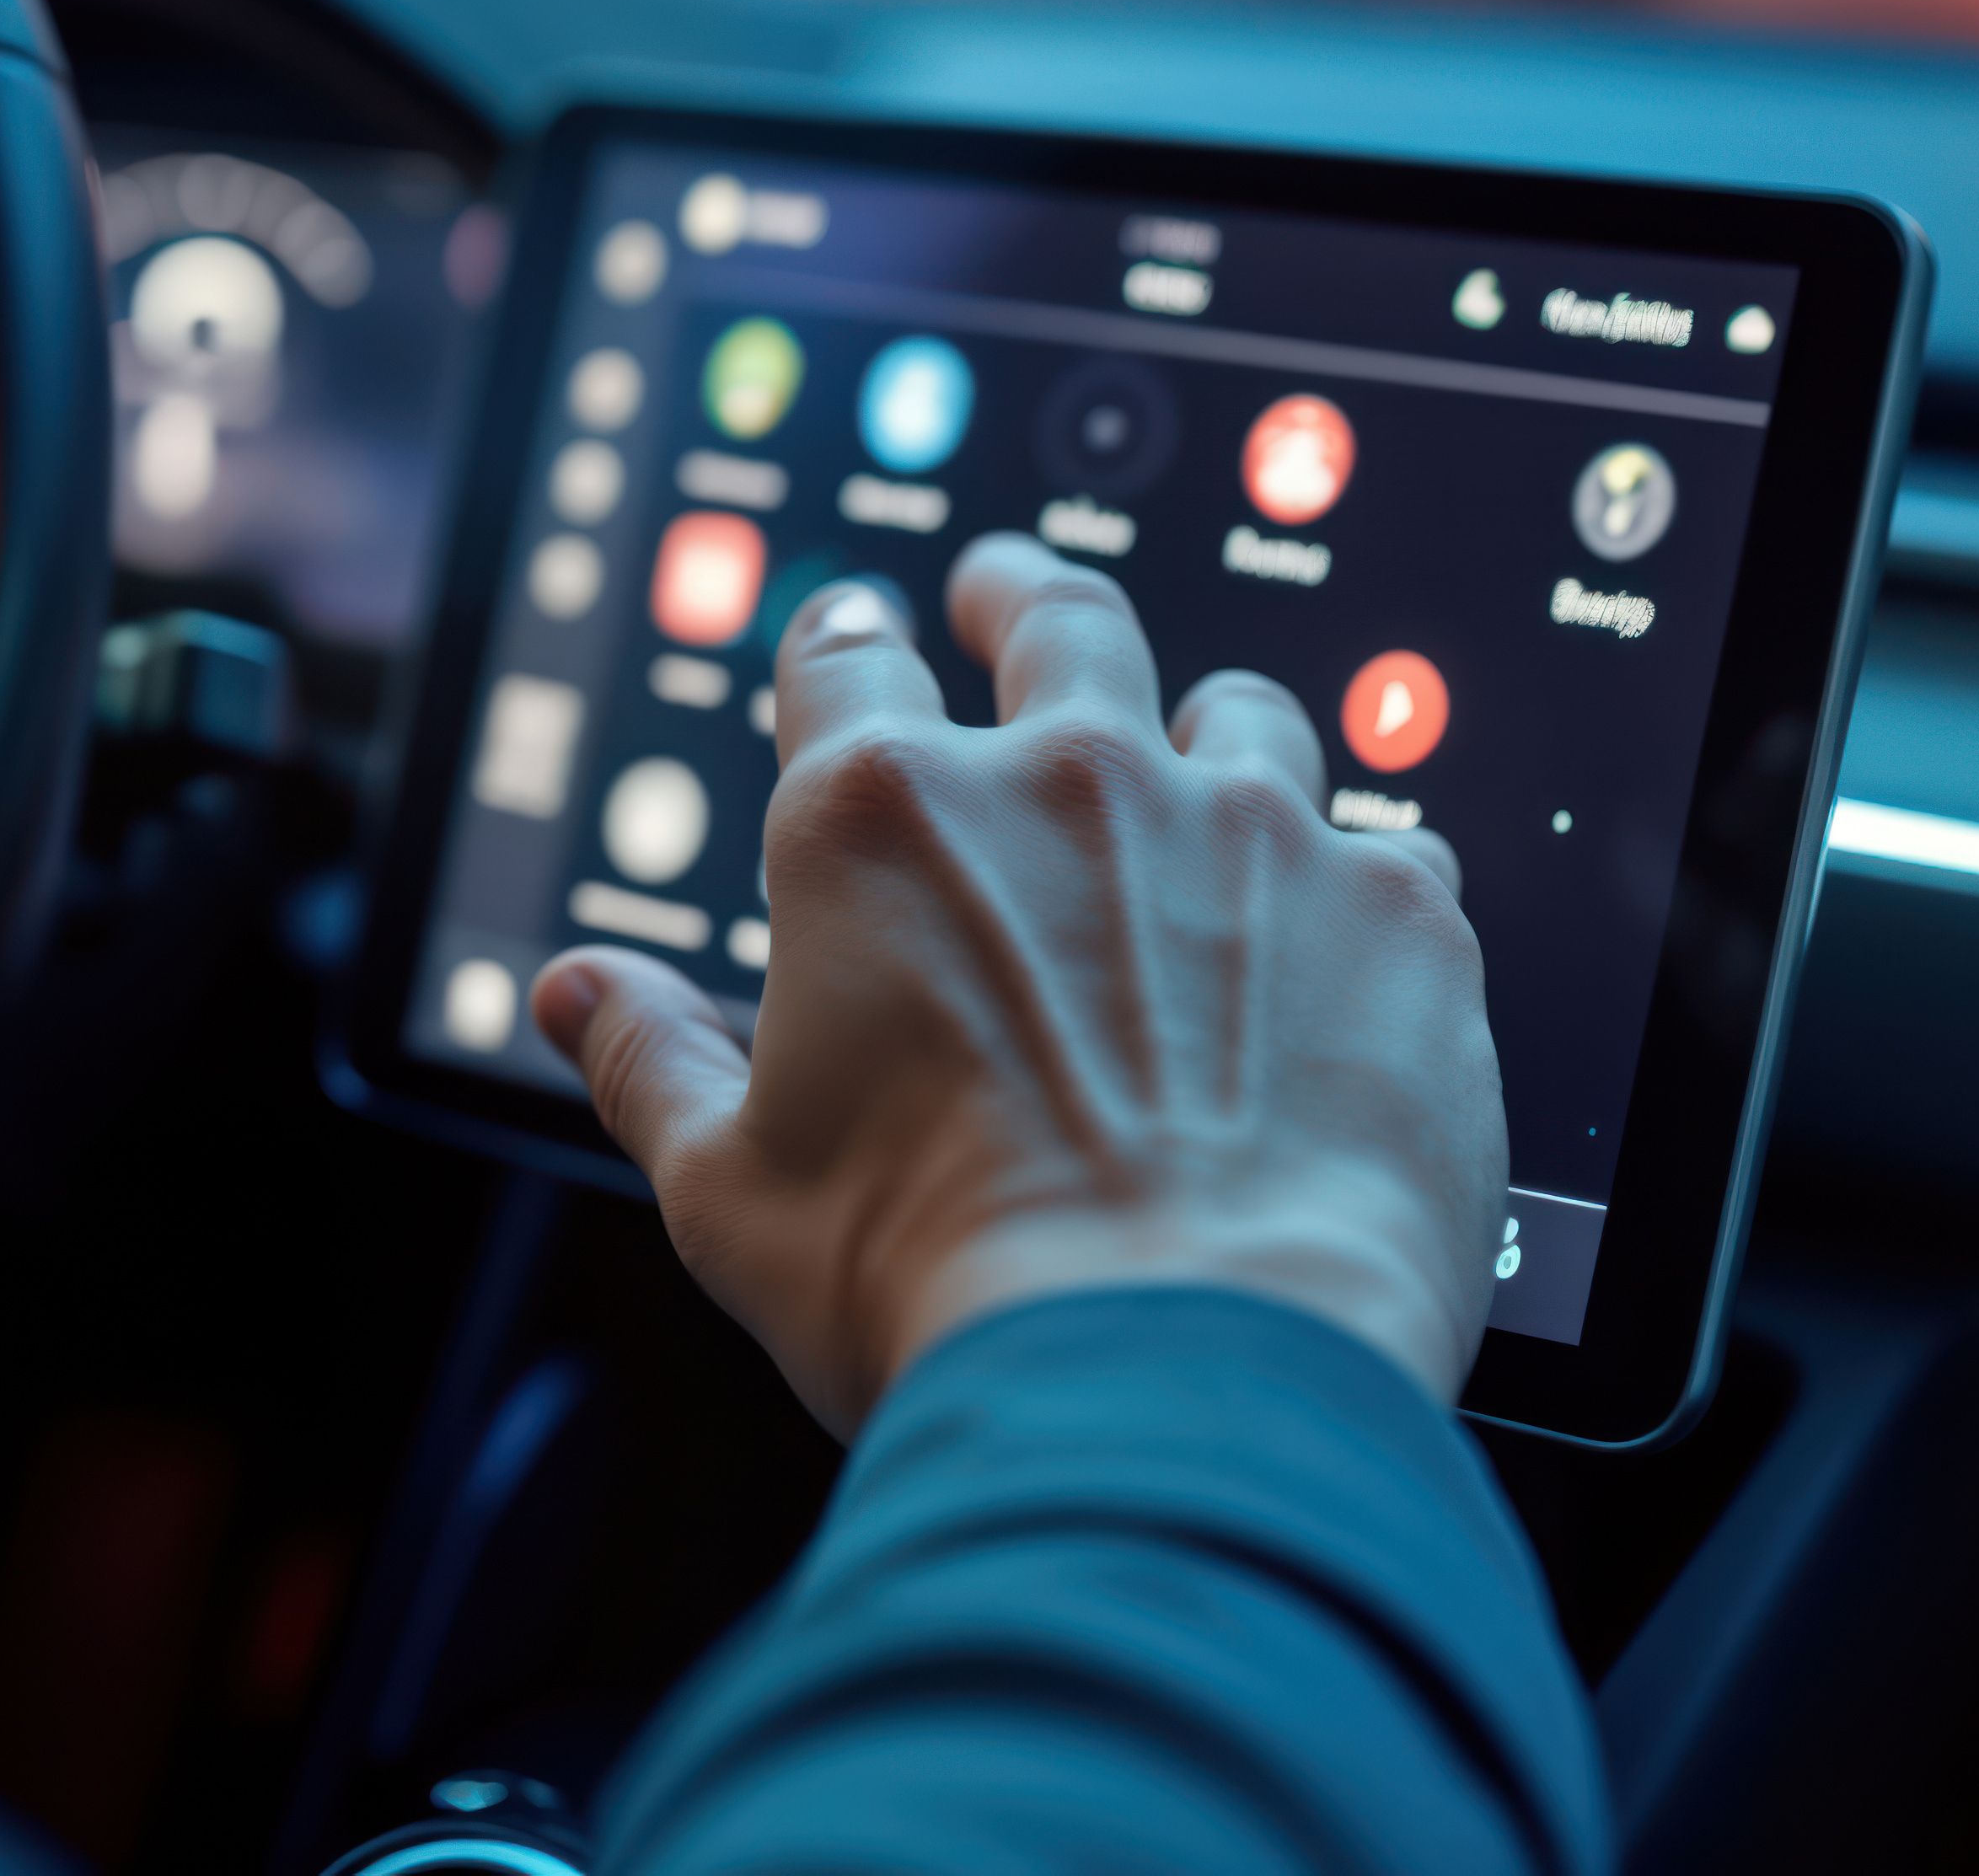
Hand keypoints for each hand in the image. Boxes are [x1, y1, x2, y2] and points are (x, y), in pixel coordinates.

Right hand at [531, 533, 1502, 1432]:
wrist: (1178, 1383)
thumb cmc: (936, 1292)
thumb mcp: (730, 1192)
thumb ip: (649, 1063)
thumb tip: (578, 995)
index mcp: (881, 824)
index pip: (844, 659)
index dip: (844, 645)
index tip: (855, 640)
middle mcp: (1071, 784)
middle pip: (1059, 618)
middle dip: (1022, 596)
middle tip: (1009, 595)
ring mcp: (1253, 831)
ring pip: (1242, 711)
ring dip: (1209, 732)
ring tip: (1207, 765)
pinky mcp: (1400, 914)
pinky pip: (1398, 848)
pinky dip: (1361, 885)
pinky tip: (1350, 944)